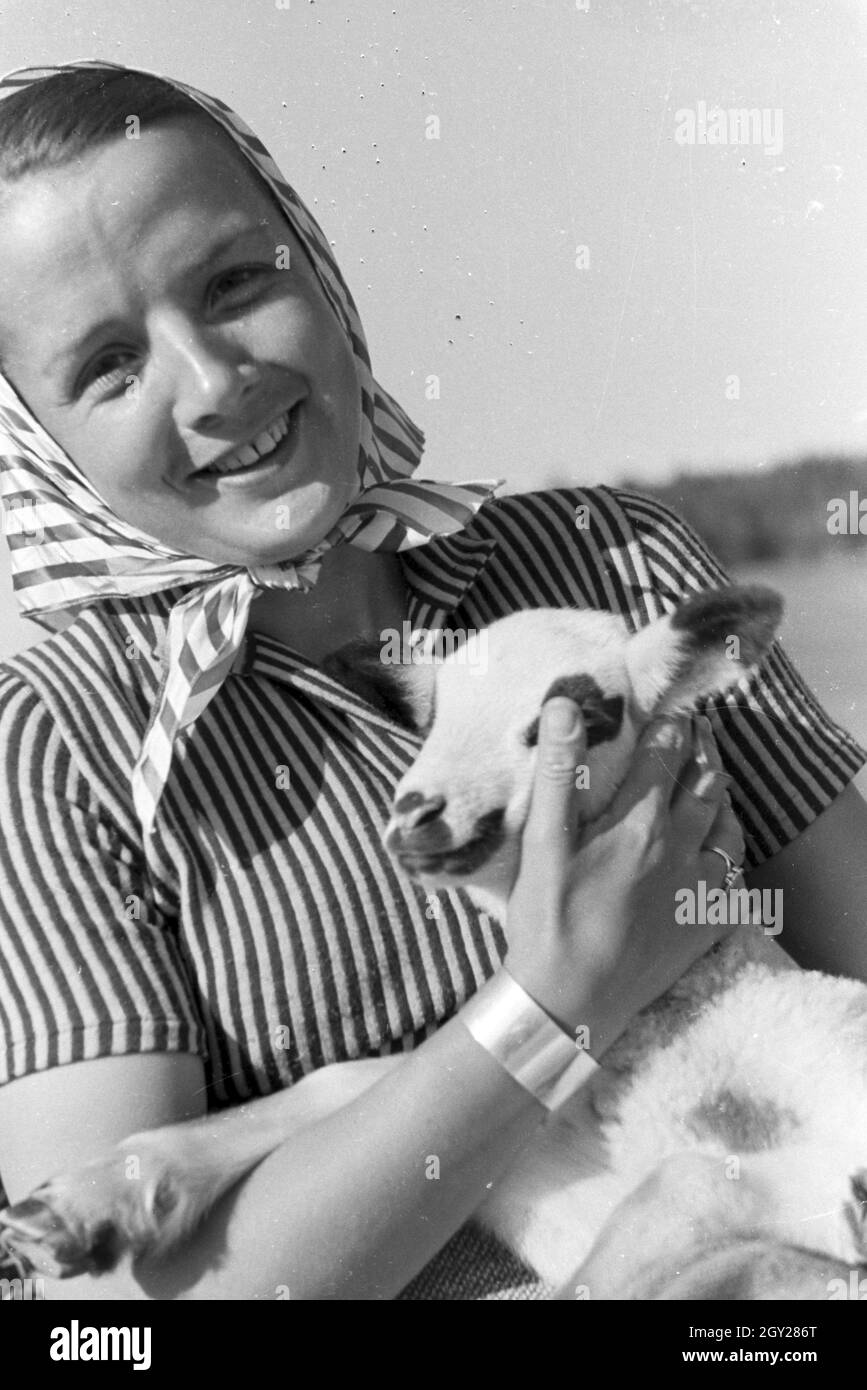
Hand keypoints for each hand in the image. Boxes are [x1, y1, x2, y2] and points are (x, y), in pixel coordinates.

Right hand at [504, 700, 742, 1055]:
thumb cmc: (548, 920)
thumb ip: (558, 771)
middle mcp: (680, 847)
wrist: (570, 1002)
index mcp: (640, 822)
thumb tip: (566, 706)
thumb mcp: (541, 843)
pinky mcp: (706, 921)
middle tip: (694, 728)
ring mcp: (698, 887)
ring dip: (719, 791)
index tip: (669, 708)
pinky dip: (729, 844)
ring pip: (726, 822)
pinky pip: (734, 872)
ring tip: (709, 773)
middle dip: (700, 749)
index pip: (666, 753)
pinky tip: (718, 840)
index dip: (669, 724)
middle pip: (704, 781)